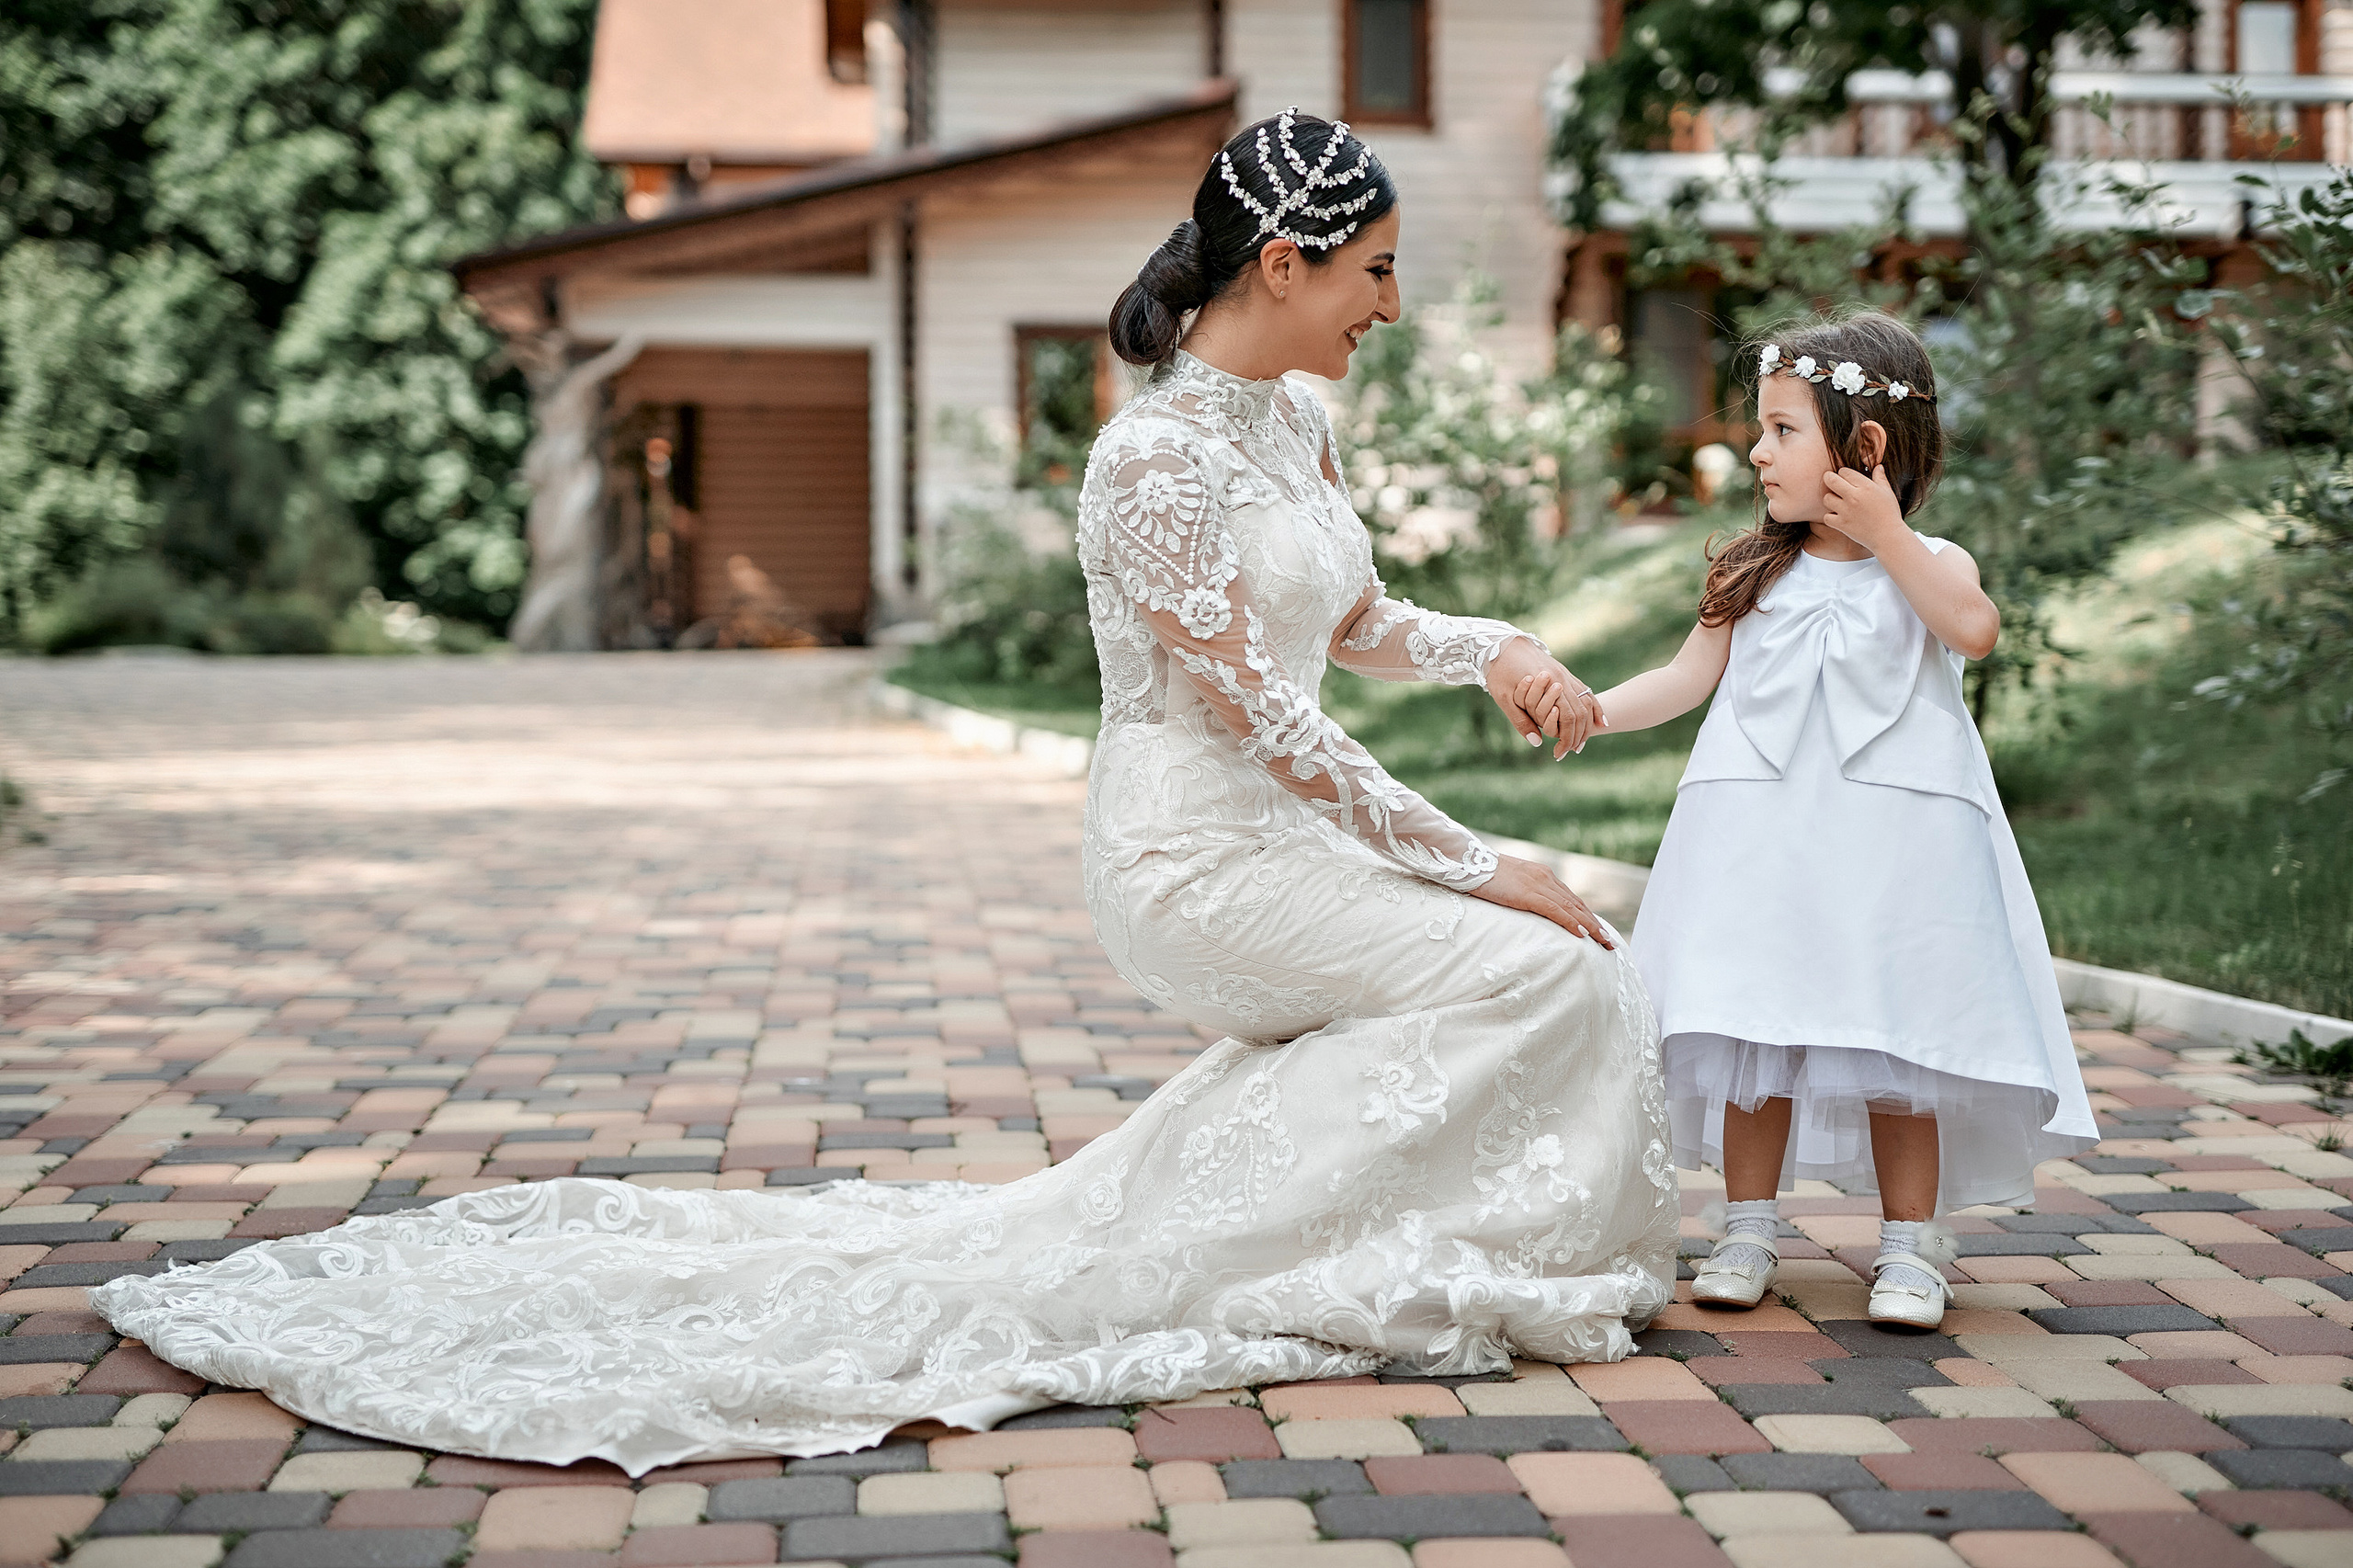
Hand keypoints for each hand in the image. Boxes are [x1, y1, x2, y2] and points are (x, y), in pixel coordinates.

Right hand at [1469, 855, 1614, 947]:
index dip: (1586, 916)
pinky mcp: (1528, 893)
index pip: (1570, 899)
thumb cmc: (1481, 875)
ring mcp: (1538, 884)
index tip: (1598, 931)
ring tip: (1604, 942)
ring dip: (1591, 926)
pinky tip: (1582, 934)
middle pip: (1577, 904)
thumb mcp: (1507, 885)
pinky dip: (1571, 923)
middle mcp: (1545, 877)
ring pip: (1572, 908)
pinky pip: (1556, 911)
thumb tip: (1525, 908)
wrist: (1466, 861)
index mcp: (1541, 875)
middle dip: (1595, 924)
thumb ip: (1521, 893)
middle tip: (1609, 942)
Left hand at [1486, 642, 1597, 757]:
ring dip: (1587, 724)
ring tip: (1583, 741)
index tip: (1560, 754)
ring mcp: (1565, 674)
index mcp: (1549, 684)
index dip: (1566, 739)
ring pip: (1586, 702)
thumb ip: (1521, 721)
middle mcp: (1562, 678)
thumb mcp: (1503, 699)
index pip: (1568, 719)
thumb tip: (1538, 742)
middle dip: (1578, 735)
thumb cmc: (1499, 671)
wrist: (1501, 643)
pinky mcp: (1564, 672)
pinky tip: (1598, 720)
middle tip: (1572, 751)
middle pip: (1581, 712)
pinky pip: (1584, 691)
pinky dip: (1593, 707)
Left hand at [1821, 463, 1903, 550]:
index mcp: (1866, 487)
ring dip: (1830, 499)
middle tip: (1831, 481)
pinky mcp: (1841, 524)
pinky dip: (1830, 517)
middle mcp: (1854, 497)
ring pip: (1826, 498)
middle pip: (1830, 480)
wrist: (1888, 536)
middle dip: (1829, 478)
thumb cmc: (1889, 513)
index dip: (1843, 473)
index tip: (1844, 478)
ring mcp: (1846, 511)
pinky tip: (1837, 516)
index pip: (1844, 471)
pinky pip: (1826, 517)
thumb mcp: (1887, 492)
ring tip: (1836, 502)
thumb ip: (1880, 478)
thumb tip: (1877, 466)